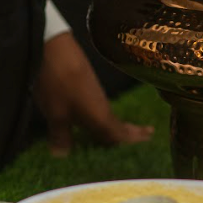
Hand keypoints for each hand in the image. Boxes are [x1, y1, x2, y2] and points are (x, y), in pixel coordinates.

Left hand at [35, 31, 152, 155]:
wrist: (54, 48)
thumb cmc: (58, 84)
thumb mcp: (55, 113)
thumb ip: (60, 135)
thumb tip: (62, 154)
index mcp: (99, 117)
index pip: (118, 134)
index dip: (131, 141)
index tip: (146, 141)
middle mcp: (102, 106)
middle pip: (119, 123)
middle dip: (132, 131)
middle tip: (148, 133)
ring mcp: (96, 93)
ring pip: (110, 115)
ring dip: (119, 124)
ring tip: (126, 130)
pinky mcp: (87, 84)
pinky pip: (102, 106)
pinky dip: (106, 115)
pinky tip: (99, 116)